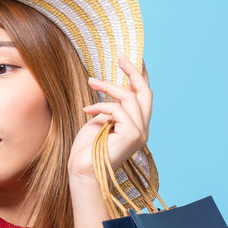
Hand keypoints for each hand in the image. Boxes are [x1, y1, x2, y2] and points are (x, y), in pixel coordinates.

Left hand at [68, 54, 152, 181]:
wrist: (82, 170)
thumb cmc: (87, 149)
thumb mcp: (101, 120)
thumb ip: (112, 107)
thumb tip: (116, 88)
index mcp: (137, 127)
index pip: (144, 97)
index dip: (140, 76)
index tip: (133, 58)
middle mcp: (143, 130)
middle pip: (145, 93)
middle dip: (134, 72)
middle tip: (120, 56)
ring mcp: (140, 133)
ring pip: (129, 98)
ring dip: (108, 87)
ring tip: (91, 82)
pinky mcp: (132, 135)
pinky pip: (118, 110)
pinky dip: (101, 107)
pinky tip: (87, 112)